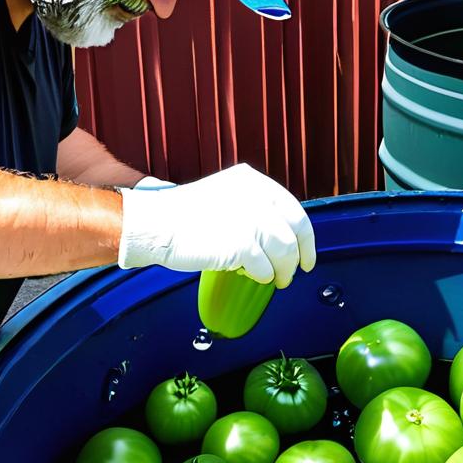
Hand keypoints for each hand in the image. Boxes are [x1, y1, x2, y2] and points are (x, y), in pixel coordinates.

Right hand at [118, 163, 315, 285]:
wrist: (155, 224)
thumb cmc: (184, 216)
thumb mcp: (226, 197)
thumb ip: (253, 208)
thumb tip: (279, 237)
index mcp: (253, 182)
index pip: (294, 211)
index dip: (305, 237)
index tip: (307, 253)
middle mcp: (256, 197)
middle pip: (294, 232)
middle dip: (300, 256)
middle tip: (297, 271)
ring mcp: (250, 220)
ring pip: (284, 252)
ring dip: (284, 270)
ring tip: (277, 280)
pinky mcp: (241, 244)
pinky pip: (264, 268)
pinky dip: (263, 276)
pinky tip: (256, 277)